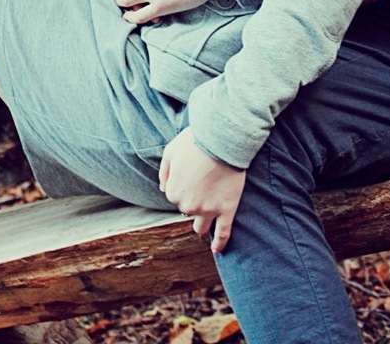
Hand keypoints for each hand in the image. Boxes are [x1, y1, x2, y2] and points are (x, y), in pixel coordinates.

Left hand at [159, 127, 245, 252]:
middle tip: (202, 182)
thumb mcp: (170, 151)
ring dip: (202, 221)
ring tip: (208, 213)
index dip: (182, 184)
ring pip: (201, 227)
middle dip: (192, 199)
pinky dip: (219, 244)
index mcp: (173, 192)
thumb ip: (164, 173)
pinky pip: (223, 234)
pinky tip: (217, 250)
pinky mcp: (227, 210)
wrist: (221, 140)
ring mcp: (209, 210)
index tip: (192, 172)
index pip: (174, 196)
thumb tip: (163, 189)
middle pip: (187, 210)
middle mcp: (188, 206)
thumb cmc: (194, 142)